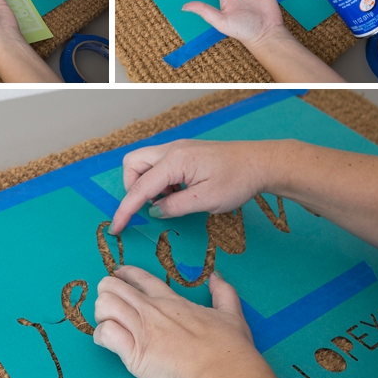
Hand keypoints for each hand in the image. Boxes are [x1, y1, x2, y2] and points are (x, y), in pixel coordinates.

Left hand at [94, 266, 255, 377]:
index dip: (125, 274)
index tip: (118, 274)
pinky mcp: (133, 352)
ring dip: (101, 313)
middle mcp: (151, 311)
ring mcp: (141, 329)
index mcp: (172, 301)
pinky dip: (101, 336)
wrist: (222, 372)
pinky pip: (105, 334)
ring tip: (107, 322)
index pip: (141, 279)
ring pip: (104, 306)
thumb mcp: (231, 313)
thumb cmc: (228, 347)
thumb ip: (223, 293)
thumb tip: (218, 277)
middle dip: (106, 292)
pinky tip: (107, 341)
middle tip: (109, 303)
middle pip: (114, 288)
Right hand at [109, 140, 278, 233]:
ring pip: (144, 164)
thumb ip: (175, 207)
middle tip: (151, 207)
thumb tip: (154, 211)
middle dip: (133, 188)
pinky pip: (159, 165)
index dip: (125, 210)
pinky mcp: (184, 153)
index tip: (116, 228)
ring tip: (172, 201)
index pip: (139, 188)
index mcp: (175, 161)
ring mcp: (178, 148)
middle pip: (132, 165)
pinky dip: (161, 182)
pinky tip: (180, 193)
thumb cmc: (238, 180)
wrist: (261, 162)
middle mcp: (171, 150)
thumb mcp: (206, 201)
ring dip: (148, 185)